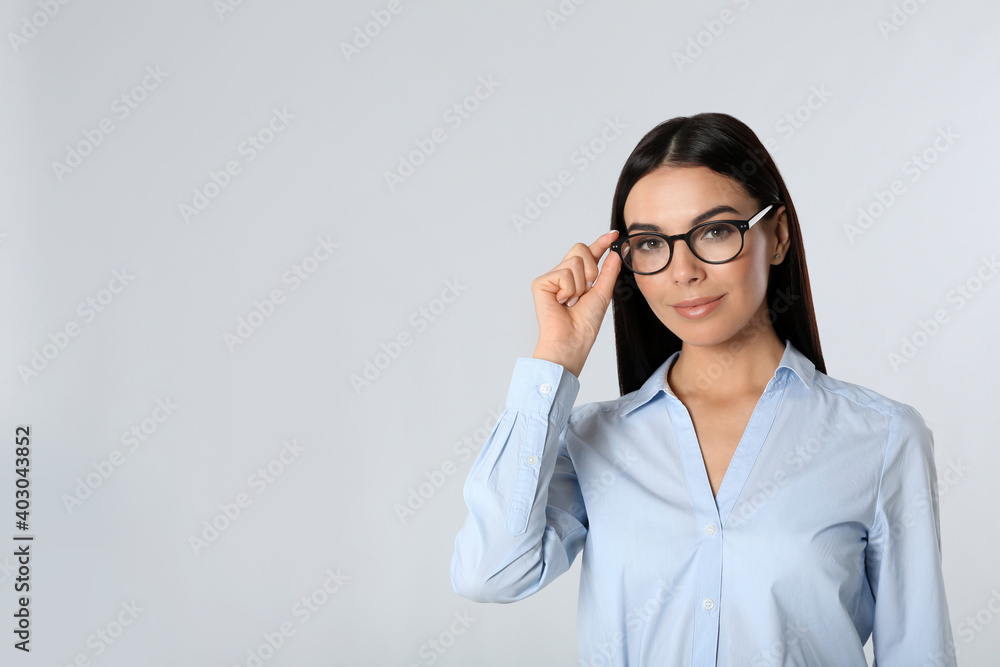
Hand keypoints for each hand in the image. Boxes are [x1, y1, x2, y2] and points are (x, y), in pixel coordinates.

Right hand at [530, 230, 621, 377]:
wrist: (572, 341)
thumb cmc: (584, 325)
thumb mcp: (603, 294)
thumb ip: (608, 271)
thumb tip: (614, 252)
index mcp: (578, 278)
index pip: (590, 254)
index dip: (601, 243)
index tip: (613, 234)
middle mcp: (563, 275)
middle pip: (580, 249)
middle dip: (591, 269)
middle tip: (586, 291)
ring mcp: (551, 278)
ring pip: (574, 262)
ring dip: (580, 285)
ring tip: (573, 301)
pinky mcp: (541, 282)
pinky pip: (564, 273)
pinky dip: (569, 289)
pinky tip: (562, 302)